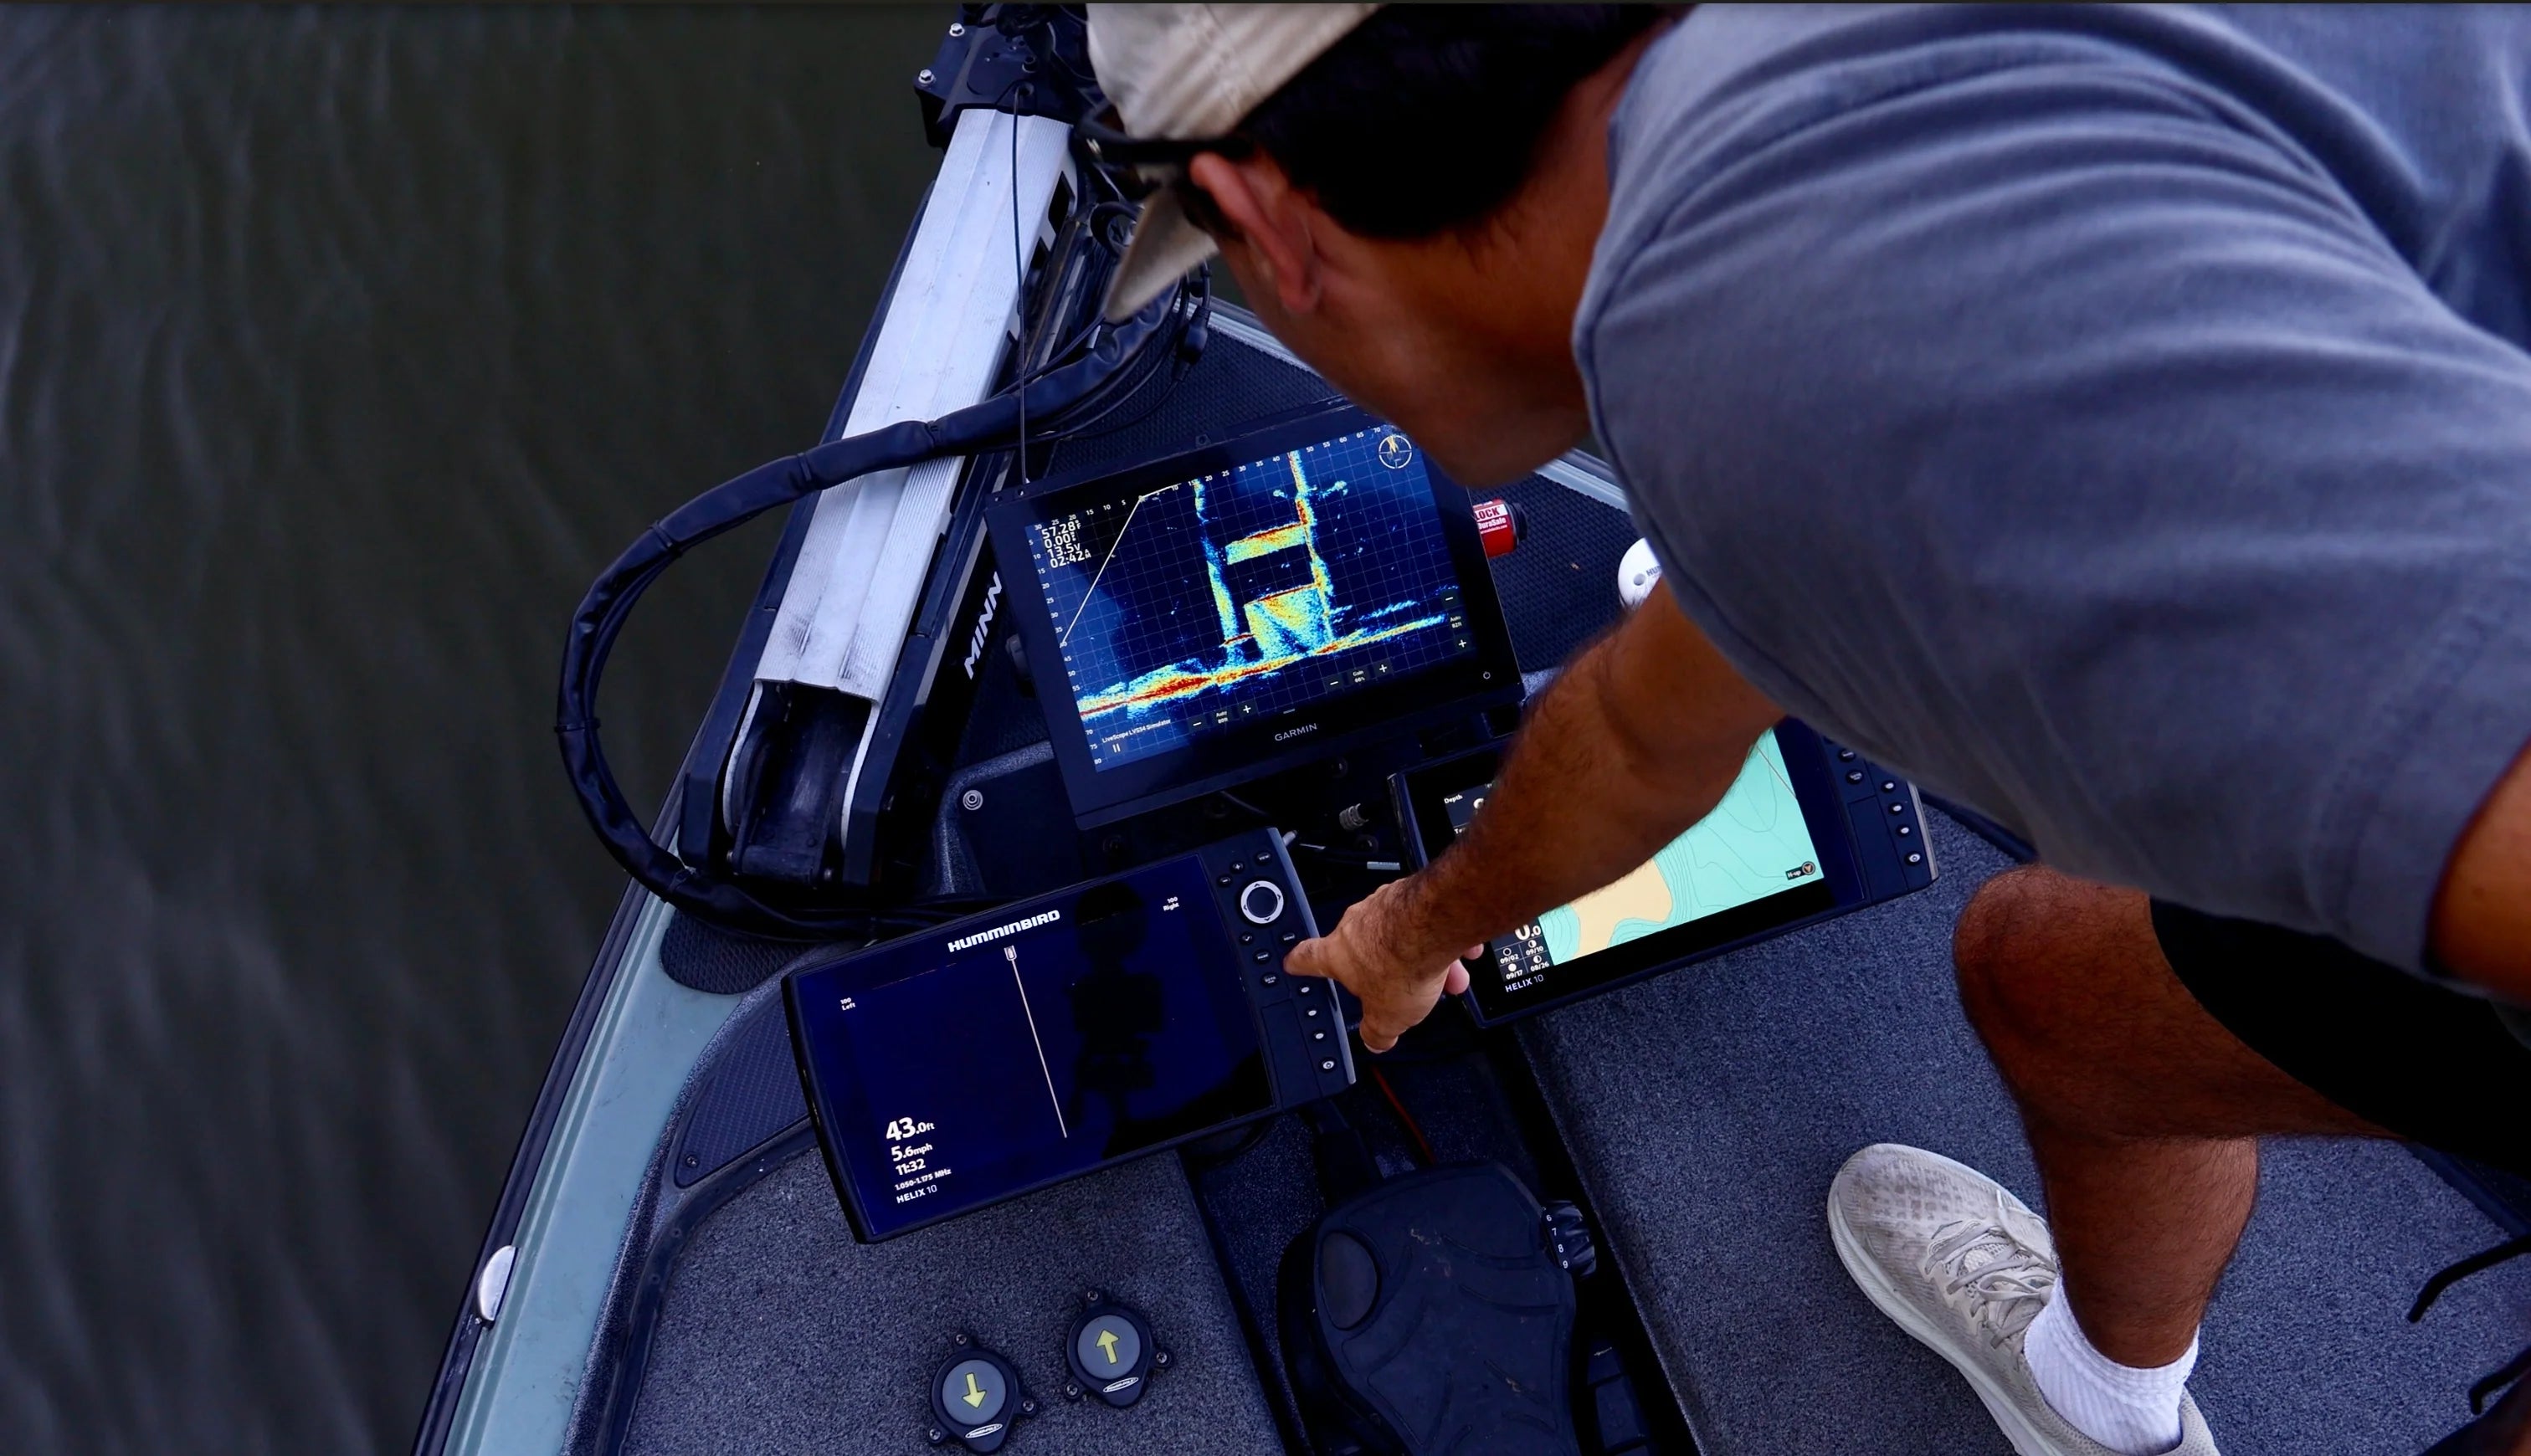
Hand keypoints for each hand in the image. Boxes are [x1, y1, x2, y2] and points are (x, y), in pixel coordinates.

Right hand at [1284, 876, 1480, 1052]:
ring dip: (1423, 958)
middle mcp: (1357, 924)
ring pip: (1401, 936)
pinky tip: (1461, 952)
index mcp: (1338, 953)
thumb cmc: (1404, 961)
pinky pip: (1427, 920)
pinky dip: (1443, 937)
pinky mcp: (1414, 893)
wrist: (1437, 923)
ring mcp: (1384, 905)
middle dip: (1389, 971)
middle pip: (1365, 951)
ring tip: (1448, 976)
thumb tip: (1375, 1040)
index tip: (1295, 963)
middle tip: (1408, 988)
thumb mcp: (1387, 1018)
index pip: (1307, 958)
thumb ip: (1377, 1032)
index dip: (1300, 963)